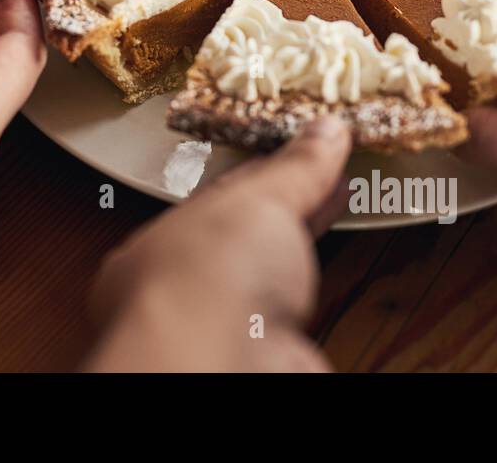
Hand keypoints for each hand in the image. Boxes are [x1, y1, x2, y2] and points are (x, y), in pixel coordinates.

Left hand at [85, 118, 351, 371]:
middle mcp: (185, 292)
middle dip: (286, 207)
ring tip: (336, 204)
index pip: (216, 198)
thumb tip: (324, 132)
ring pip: (269, 280)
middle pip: (243, 240)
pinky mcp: (266, 357)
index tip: (300, 151)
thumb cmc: (204, 278)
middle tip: (326, 176)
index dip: (263, 172)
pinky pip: (300, 318)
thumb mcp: (258, 198)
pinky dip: (322, 293)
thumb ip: (294, 168)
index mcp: (159, 245)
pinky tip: (337, 273)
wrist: (222, 363)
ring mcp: (224, 329)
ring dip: (302, 244)